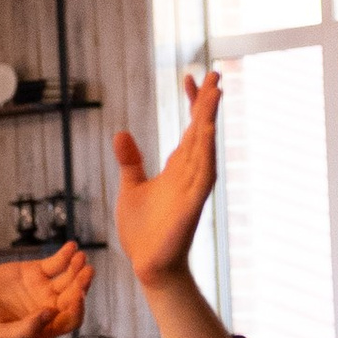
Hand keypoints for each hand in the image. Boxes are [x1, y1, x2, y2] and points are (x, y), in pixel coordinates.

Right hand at [0, 245, 92, 337]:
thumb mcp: (0, 336)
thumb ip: (26, 330)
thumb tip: (50, 314)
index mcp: (45, 329)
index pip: (70, 320)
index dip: (77, 309)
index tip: (77, 295)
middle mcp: (49, 309)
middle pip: (74, 296)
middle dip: (81, 284)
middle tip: (85, 271)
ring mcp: (44, 289)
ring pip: (69, 278)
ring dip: (77, 268)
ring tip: (80, 258)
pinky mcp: (35, 272)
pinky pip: (56, 263)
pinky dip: (66, 255)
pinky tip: (72, 247)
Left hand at [114, 72, 222, 286]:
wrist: (147, 265)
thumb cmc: (142, 230)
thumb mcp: (131, 186)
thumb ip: (131, 160)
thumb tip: (121, 133)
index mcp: (177, 168)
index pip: (189, 128)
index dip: (192, 104)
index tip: (190, 78)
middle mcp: (189, 173)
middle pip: (202, 130)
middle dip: (208, 103)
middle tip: (215, 73)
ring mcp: (193, 188)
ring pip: (205, 146)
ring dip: (209, 120)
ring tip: (214, 92)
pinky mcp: (192, 204)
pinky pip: (203, 174)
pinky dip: (207, 152)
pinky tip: (208, 131)